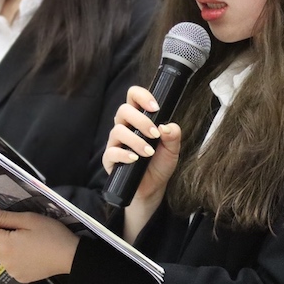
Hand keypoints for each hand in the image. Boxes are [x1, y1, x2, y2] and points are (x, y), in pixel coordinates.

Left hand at [0, 205, 78, 282]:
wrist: (71, 256)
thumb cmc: (52, 234)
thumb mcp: (29, 219)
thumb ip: (3, 216)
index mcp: (4, 244)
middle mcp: (3, 260)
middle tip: (13, 221)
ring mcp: (11, 271)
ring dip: (4, 241)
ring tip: (23, 235)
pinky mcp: (19, 276)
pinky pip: (9, 261)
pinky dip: (12, 253)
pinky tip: (27, 249)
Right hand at [102, 86, 181, 204]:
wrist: (153, 187)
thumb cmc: (160, 163)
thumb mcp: (173, 149)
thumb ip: (173, 135)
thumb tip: (166, 127)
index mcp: (138, 118)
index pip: (133, 96)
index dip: (142, 96)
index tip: (155, 107)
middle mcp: (125, 127)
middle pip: (123, 110)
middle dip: (141, 120)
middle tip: (155, 134)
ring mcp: (115, 142)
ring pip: (117, 130)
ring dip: (136, 140)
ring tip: (149, 152)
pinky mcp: (110, 158)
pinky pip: (111, 152)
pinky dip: (124, 154)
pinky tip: (135, 159)